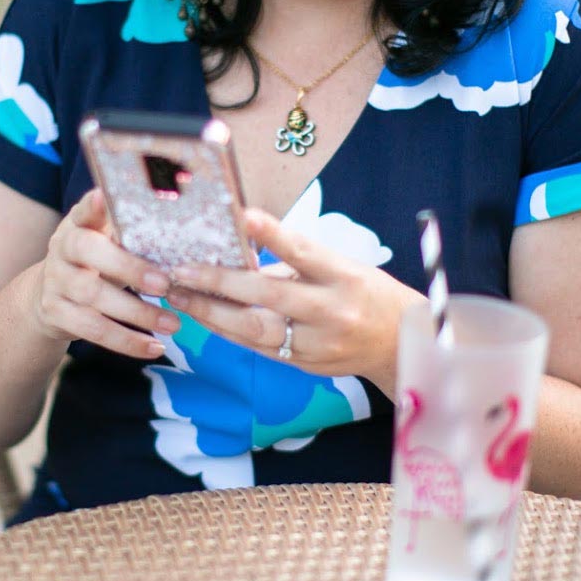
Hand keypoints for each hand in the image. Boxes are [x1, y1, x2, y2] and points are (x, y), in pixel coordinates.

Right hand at [33, 189, 180, 358]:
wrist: (48, 295)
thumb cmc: (95, 262)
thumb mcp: (105, 241)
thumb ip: (128, 233)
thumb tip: (181, 227)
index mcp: (78, 224)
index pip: (84, 210)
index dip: (92, 206)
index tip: (102, 198)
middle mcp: (61, 248)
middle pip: (90, 253)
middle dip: (129, 269)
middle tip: (165, 284)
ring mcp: (55, 281)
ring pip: (94, 297)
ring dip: (138, 313)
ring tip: (173, 324)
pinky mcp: (55, 313)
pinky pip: (93, 330)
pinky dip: (126, 341)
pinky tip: (154, 347)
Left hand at [166, 207, 420, 394]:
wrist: (399, 344)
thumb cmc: (365, 293)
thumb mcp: (342, 267)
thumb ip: (295, 263)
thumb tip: (242, 255)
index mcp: (344, 275)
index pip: (304, 251)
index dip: (273, 234)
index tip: (243, 216)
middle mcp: (332, 310)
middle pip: (270, 295)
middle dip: (221, 282)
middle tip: (182, 270)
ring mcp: (319, 343)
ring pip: (256, 329)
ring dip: (213, 313)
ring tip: (181, 296)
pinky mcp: (306, 364)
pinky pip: (259, 348)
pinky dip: (228, 331)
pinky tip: (204, 317)